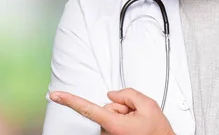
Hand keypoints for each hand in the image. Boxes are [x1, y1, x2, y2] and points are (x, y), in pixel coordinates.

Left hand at [49, 88, 174, 134]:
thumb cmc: (156, 131)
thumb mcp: (148, 105)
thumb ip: (128, 94)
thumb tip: (112, 95)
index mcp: (114, 125)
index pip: (88, 109)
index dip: (70, 101)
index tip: (55, 95)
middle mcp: (107, 133)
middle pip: (107, 108)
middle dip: (121, 108)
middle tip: (137, 115)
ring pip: (109, 115)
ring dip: (123, 116)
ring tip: (137, 123)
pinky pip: (111, 122)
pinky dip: (121, 121)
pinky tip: (132, 126)